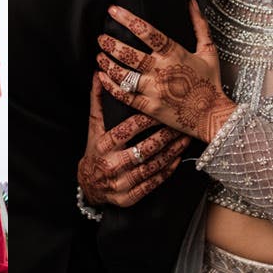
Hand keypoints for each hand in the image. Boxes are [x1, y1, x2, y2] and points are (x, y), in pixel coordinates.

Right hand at [79, 78, 189, 206]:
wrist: (89, 186)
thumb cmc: (94, 151)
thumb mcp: (94, 126)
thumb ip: (98, 100)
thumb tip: (98, 75)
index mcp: (102, 146)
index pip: (125, 131)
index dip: (143, 121)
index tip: (159, 111)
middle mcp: (111, 165)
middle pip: (142, 149)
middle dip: (163, 136)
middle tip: (179, 124)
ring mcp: (120, 183)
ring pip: (151, 167)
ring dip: (170, 152)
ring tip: (184, 139)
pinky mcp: (129, 197)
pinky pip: (152, 184)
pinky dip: (167, 171)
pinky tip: (178, 159)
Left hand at [96, 0, 235, 141]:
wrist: (213, 115)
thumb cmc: (210, 82)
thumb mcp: (208, 50)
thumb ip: (199, 24)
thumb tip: (191, 1)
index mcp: (175, 54)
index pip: (147, 32)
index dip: (128, 19)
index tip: (113, 10)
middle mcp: (161, 71)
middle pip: (129, 54)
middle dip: (110, 44)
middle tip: (101, 38)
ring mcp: (154, 90)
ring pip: (122, 75)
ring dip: (107, 63)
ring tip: (100, 55)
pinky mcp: (149, 107)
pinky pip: (124, 95)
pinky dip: (109, 85)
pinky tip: (102, 76)